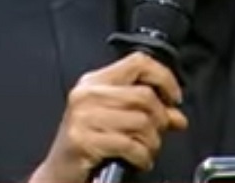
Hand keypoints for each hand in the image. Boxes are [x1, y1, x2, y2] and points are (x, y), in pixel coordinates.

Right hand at [29, 51, 188, 182]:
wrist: (58, 174)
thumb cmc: (87, 145)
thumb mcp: (116, 121)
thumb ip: (147, 113)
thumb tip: (177, 117)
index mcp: (95, 81)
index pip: (138, 63)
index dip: (163, 77)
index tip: (174, 97)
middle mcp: (88, 93)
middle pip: (144, 95)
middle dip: (161, 119)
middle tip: (159, 133)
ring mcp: (84, 116)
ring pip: (141, 121)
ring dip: (152, 142)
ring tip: (147, 151)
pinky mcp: (83, 139)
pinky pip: (129, 144)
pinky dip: (142, 156)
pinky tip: (139, 161)